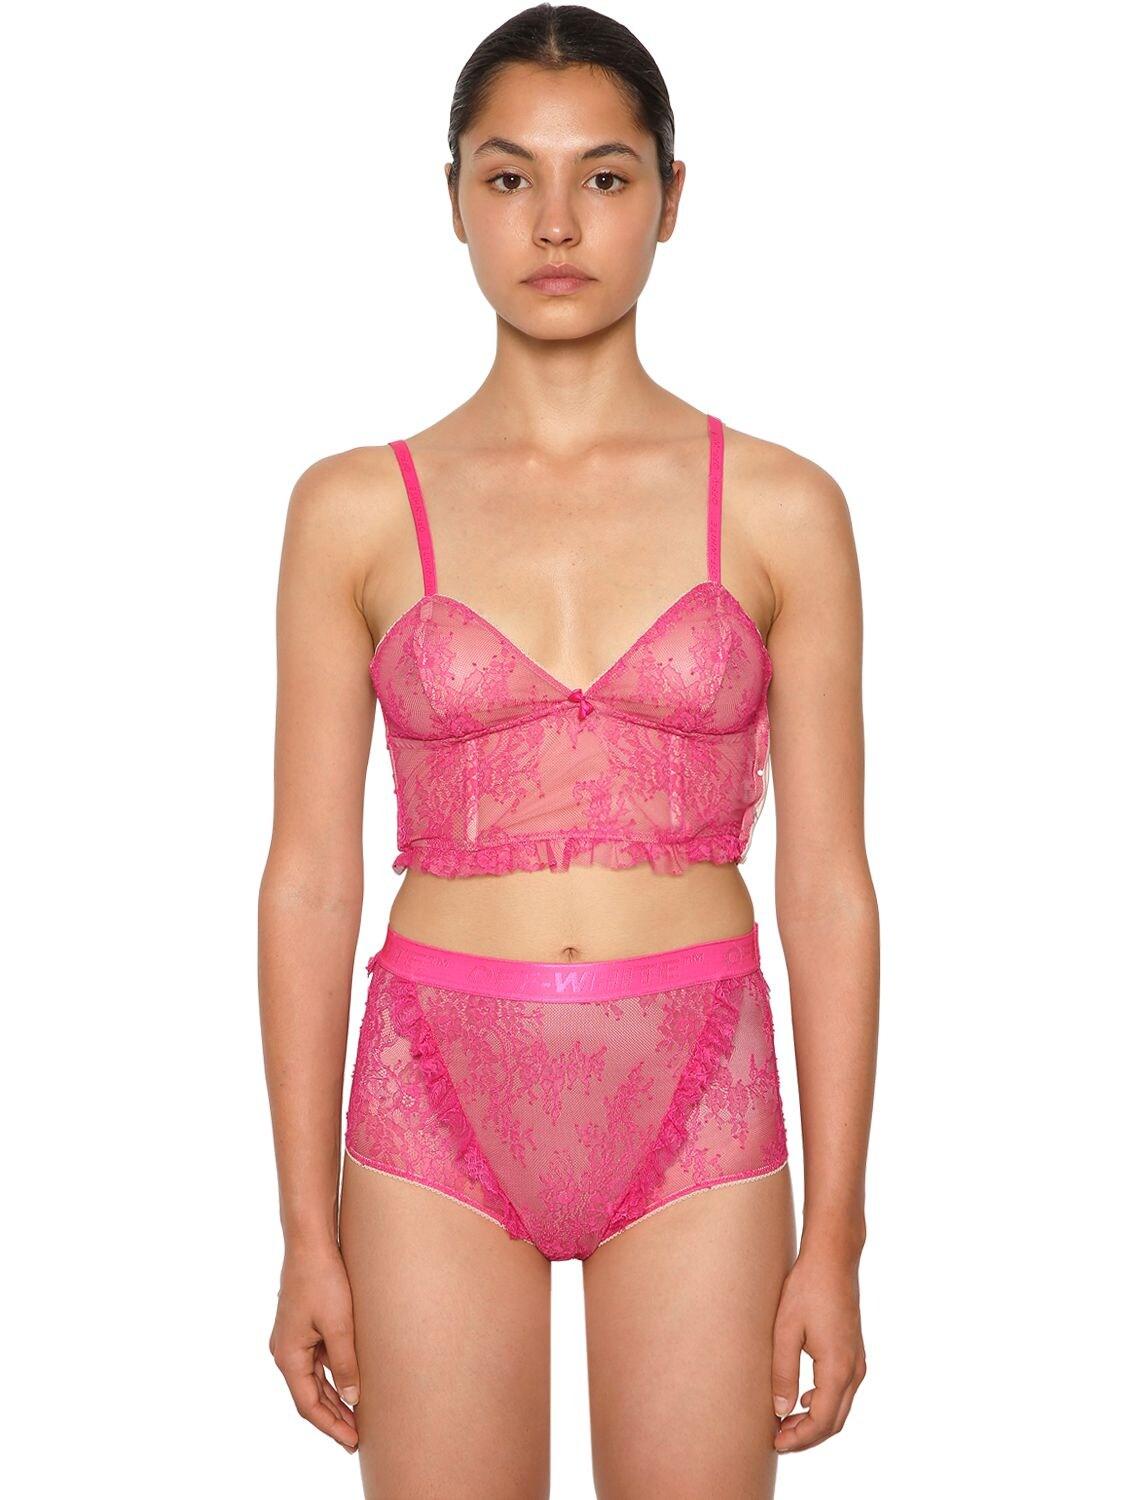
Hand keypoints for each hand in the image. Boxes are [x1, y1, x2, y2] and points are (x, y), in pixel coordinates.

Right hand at [269, 1241, 360, 1451]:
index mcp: (288, 1356)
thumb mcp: (339, 1325)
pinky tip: (349, 1381)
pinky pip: (317, 1360)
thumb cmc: (322, 1279)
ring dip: (334, 1397)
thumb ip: (345, 1363)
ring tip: (357, 1416)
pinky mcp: (302, 1326)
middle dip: (333, 1417)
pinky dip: (332, 1375)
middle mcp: (285, 1351)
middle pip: (310, 1395)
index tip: (352, 1442)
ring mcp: (292, 1338)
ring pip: (314, 1379)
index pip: (309, 1405)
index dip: (331, 1426)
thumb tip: (352, 1398)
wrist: (310, 1242)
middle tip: (357, 1438)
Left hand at [771, 1245, 866, 1451]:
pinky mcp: (854, 1352)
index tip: (775, 1443)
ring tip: (785, 1422)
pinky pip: (843, 1391)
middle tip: (778, 1439)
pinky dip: (825, 1404)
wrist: (833, 1259)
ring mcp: (857, 1361)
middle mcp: (854, 1370)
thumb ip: (783, 1373)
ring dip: (816, 1421)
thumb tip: (781, 1411)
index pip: (822, 1421)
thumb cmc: (807, 1289)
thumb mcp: (785, 1330)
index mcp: (838, 1368)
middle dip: (807, 1436)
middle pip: (834, 1421)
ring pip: (840, 1408)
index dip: (799, 1438)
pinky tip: (803, 1398)